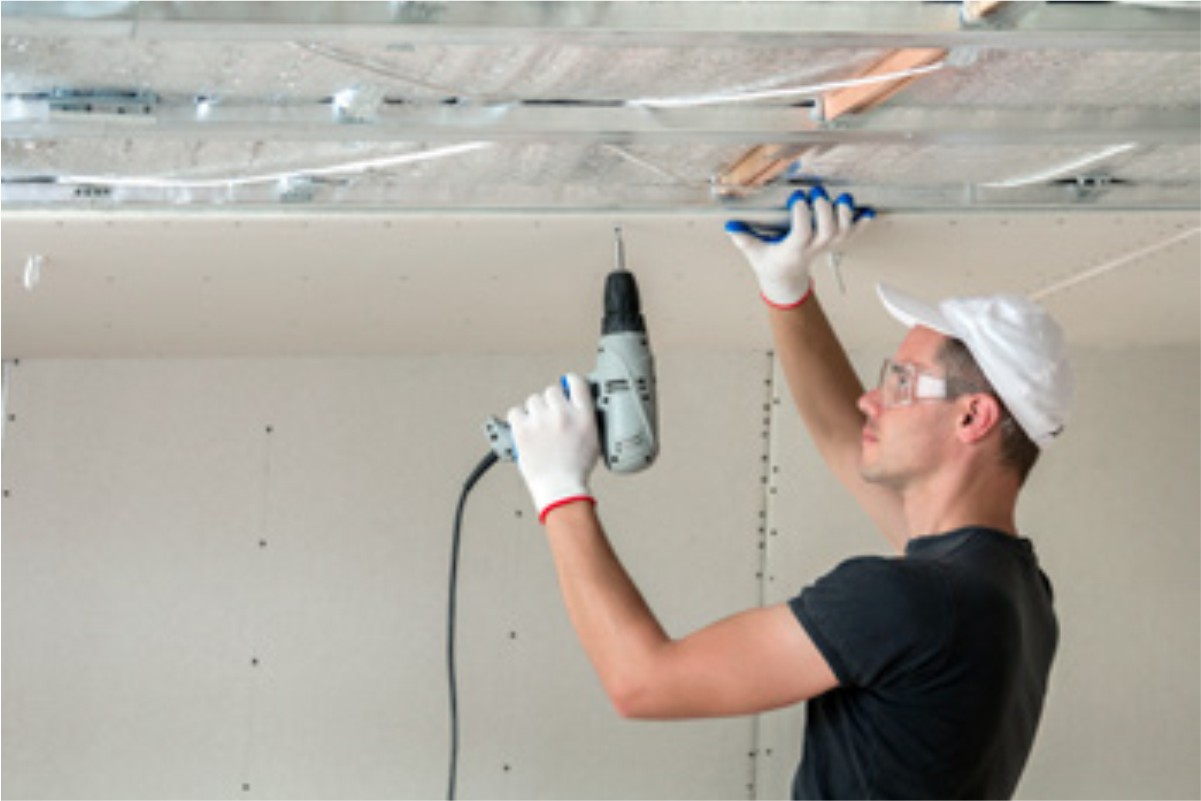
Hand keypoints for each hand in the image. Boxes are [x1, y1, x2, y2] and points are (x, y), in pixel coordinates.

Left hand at [507, 373, 600, 522]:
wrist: (560, 488)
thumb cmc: (576, 468)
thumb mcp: (593, 438)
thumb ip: (584, 416)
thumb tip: (574, 401)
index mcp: (583, 415)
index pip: (576, 382)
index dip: (569, 382)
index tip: (566, 385)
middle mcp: (563, 414)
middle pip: (551, 391)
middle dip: (550, 403)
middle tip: (551, 419)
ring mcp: (541, 421)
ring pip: (533, 400)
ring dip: (534, 411)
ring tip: (538, 428)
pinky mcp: (523, 430)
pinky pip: (515, 412)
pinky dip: (518, 419)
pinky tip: (525, 429)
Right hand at [726, 187, 873, 308]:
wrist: (786, 278)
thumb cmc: (770, 263)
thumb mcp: (754, 252)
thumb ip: (743, 238)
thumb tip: (731, 224)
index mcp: (793, 250)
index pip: (802, 233)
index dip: (802, 215)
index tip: (797, 198)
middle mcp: (813, 248)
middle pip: (827, 232)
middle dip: (825, 211)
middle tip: (818, 191)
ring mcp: (825, 246)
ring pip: (843, 234)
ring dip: (847, 216)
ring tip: (844, 198)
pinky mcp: (833, 243)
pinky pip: (851, 235)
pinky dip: (861, 224)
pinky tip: (868, 212)